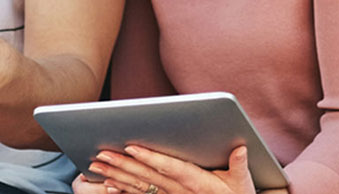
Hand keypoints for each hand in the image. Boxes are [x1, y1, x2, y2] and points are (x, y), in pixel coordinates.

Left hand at [84, 144, 263, 193]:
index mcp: (196, 182)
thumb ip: (239, 166)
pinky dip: (122, 190)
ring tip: (96, 165)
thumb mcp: (242, 183)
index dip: (151, 158)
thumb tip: (241, 149)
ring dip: (116, 175)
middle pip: (147, 176)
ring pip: (139, 185)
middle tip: (101, 153)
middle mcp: (179, 191)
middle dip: (123, 164)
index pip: (170, 168)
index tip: (133, 148)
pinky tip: (106, 184)